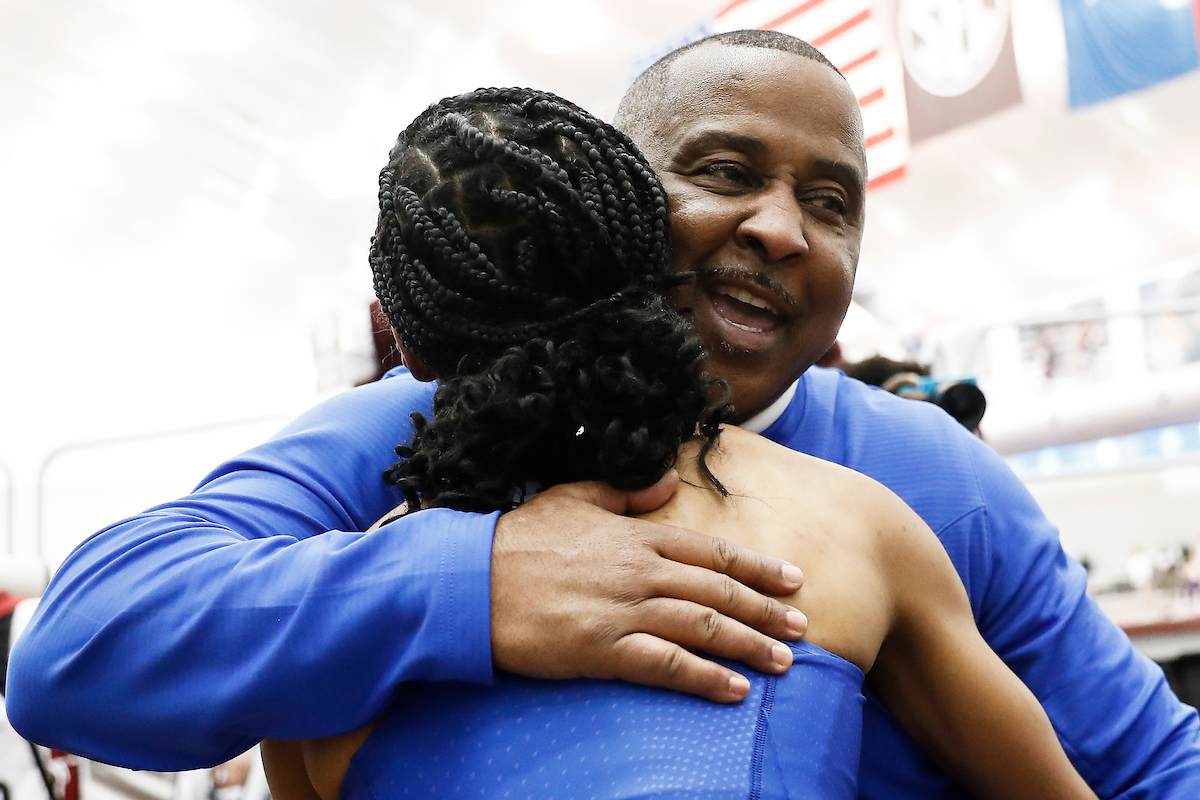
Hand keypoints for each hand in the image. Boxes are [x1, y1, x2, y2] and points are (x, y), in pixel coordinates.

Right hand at [490, 470, 806, 702]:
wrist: (468, 581)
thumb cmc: (518, 539)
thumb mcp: (572, 497)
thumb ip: (625, 491)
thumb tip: (666, 480)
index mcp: (635, 535)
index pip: (711, 551)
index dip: (756, 567)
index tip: (792, 579)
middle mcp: (639, 571)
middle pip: (718, 592)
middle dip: (766, 610)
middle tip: (803, 626)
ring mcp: (623, 610)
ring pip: (703, 627)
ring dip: (749, 644)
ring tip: (784, 661)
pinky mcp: (603, 649)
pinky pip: (667, 665)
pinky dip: (705, 677)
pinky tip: (735, 689)